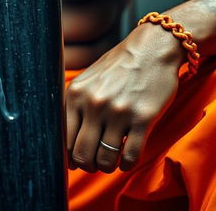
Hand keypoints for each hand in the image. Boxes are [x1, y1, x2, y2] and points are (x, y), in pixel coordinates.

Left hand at [66, 25, 183, 172]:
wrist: (151, 48)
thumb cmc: (119, 65)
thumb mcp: (88, 79)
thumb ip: (75, 105)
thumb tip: (65, 144)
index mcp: (77, 93)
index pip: (64, 140)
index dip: (69, 157)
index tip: (75, 160)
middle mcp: (94, 103)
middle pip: (82, 155)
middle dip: (88, 165)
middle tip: (95, 162)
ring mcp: (119, 112)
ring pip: (105, 160)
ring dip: (107, 166)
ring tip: (111, 160)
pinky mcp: (143, 118)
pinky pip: (130, 157)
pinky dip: (126, 164)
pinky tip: (126, 159)